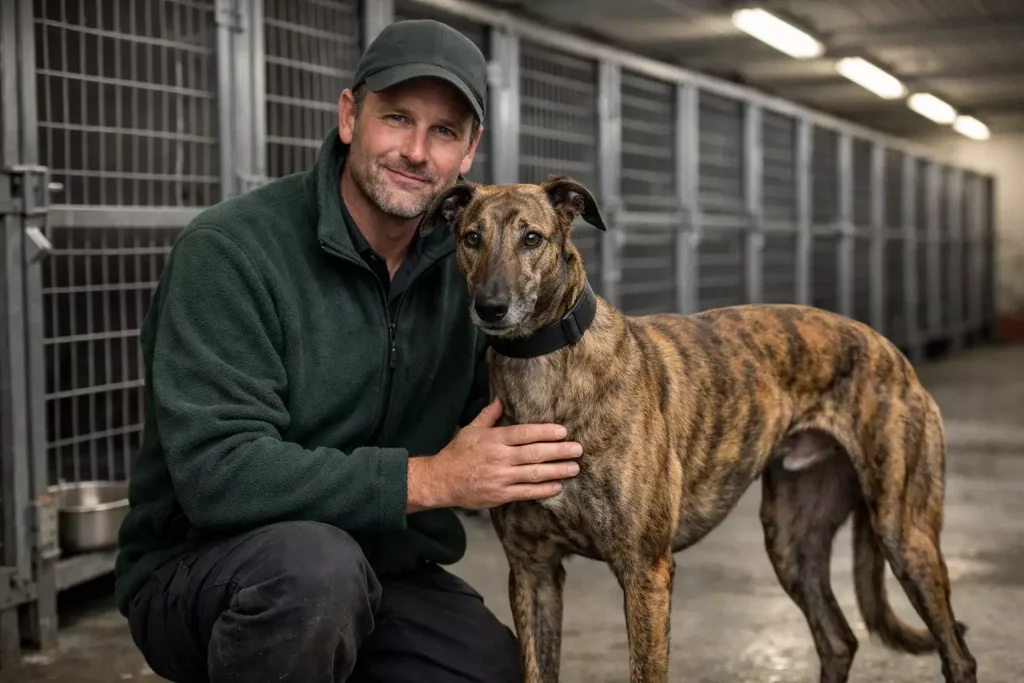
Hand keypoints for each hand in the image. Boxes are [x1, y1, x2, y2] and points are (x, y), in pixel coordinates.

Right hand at [407, 398, 581, 511]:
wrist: (441, 480)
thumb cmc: (457, 453)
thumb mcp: (470, 430)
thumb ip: (488, 416)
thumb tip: (500, 400)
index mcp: (494, 439)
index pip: (524, 433)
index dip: (545, 432)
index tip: (563, 431)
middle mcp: (500, 458)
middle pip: (535, 453)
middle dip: (559, 451)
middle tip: (578, 449)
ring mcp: (501, 478)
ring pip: (534, 473)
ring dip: (557, 470)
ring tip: (574, 468)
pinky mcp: (500, 495)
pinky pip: (526, 492)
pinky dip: (543, 490)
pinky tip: (557, 486)